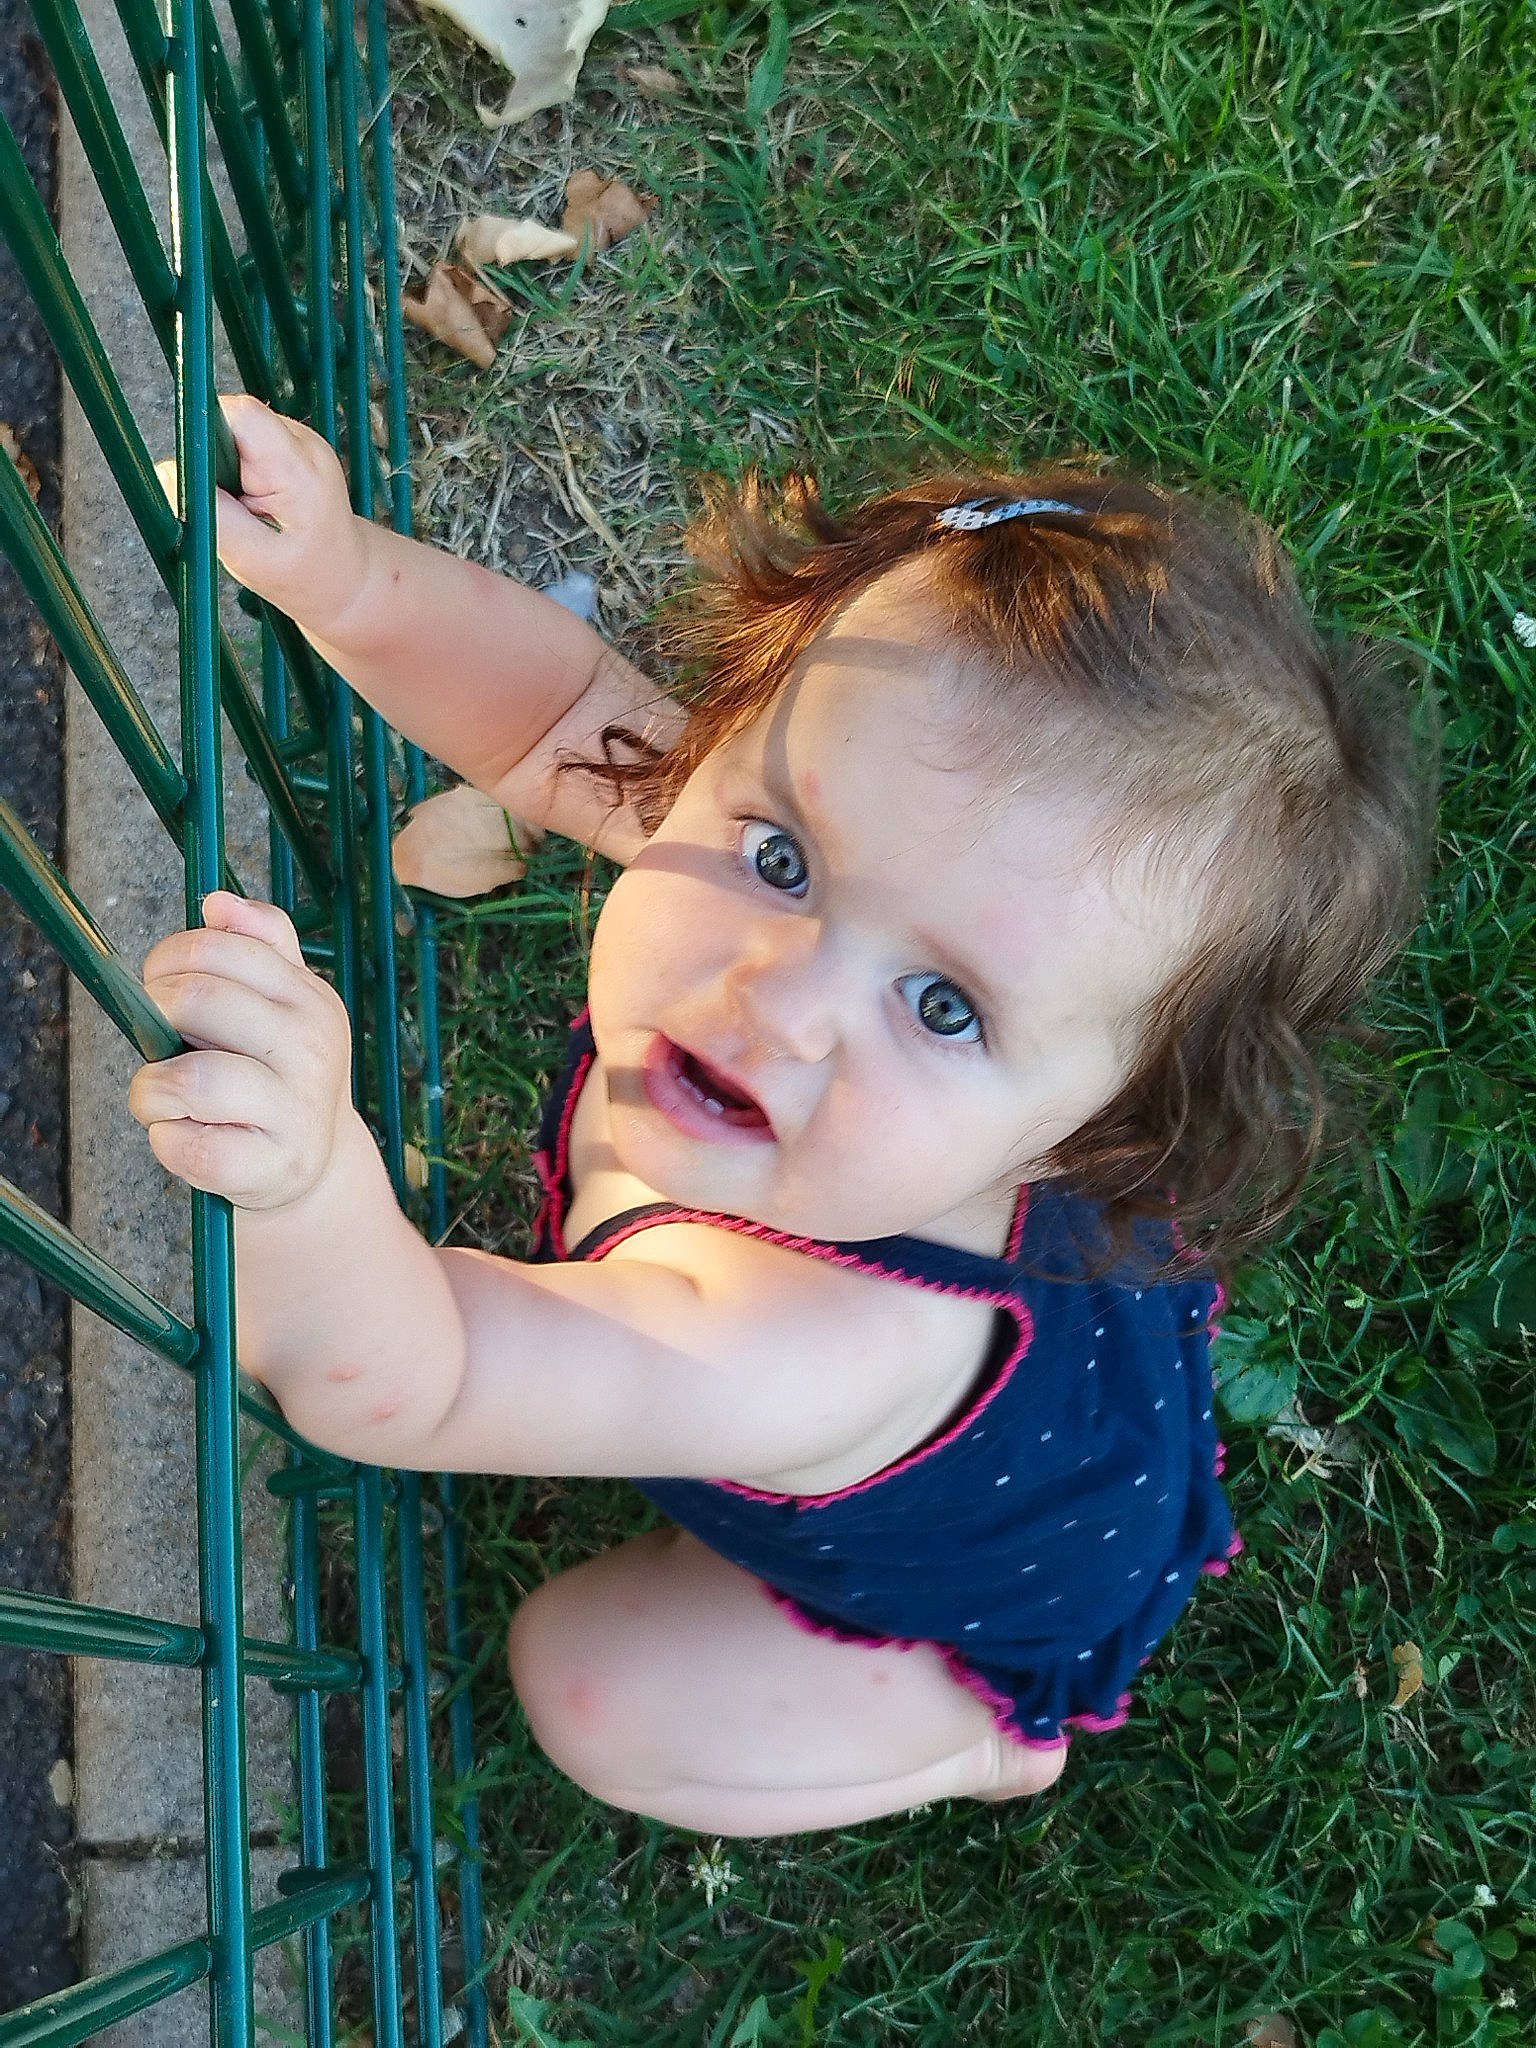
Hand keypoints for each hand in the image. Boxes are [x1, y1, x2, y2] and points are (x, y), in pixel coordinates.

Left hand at [129, 892, 357, 1211]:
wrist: (314, 1164)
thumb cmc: (278, 1076)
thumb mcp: (285, 1005)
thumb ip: (260, 945)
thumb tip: (217, 902)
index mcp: (311, 999)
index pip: (218, 948)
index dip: (168, 961)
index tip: (161, 986)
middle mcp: (313, 1049)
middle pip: (196, 1001)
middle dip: (153, 1017)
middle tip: (160, 1043)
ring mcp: (296, 1111)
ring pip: (186, 1080)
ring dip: (151, 1089)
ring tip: (166, 1098)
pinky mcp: (270, 1167)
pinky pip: (188, 1145)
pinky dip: (166, 1141)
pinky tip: (184, 1136)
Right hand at [153, 394, 374, 641]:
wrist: (348, 578)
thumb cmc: (304, 576)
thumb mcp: (252, 558)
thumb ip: (211, 514)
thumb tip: (165, 471)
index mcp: (299, 468)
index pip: (240, 415)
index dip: (206, 436)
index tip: (204, 479)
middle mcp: (303, 442)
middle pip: (232, 419)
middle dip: (213, 459)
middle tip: (232, 506)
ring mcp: (299, 440)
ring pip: (235, 432)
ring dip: (225, 469)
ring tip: (247, 509)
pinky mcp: (289, 447)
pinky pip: (245, 444)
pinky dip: (237, 473)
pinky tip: (255, 502)